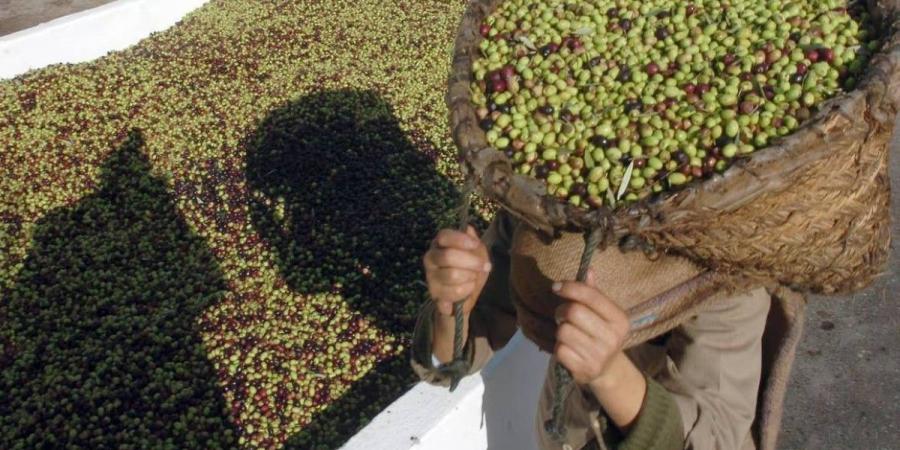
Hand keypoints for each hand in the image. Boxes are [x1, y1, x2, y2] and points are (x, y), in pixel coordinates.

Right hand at [422, 226, 491, 315]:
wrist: (469, 294)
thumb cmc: (471, 269)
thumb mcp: (477, 252)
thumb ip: (473, 241)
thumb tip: (468, 229)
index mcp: (440, 244)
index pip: (444, 237)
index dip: (460, 240)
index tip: (475, 245)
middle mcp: (431, 258)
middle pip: (448, 256)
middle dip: (472, 262)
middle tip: (484, 266)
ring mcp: (431, 277)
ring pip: (452, 275)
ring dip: (470, 277)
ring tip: (473, 278)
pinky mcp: (435, 294)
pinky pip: (454, 292)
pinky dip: (466, 291)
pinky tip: (467, 289)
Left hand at [552, 269, 629, 385]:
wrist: (607, 370)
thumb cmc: (600, 334)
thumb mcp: (602, 313)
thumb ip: (593, 293)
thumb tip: (588, 269)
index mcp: (619, 319)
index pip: (591, 295)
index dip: (570, 287)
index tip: (556, 287)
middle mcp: (613, 337)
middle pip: (573, 312)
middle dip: (561, 311)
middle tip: (562, 316)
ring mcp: (600, 355)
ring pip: (563, 331)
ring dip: (560, 331)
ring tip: (568, 334)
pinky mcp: (585, 369)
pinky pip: (560, 350)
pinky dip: (559, 348)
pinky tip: (569, 350)